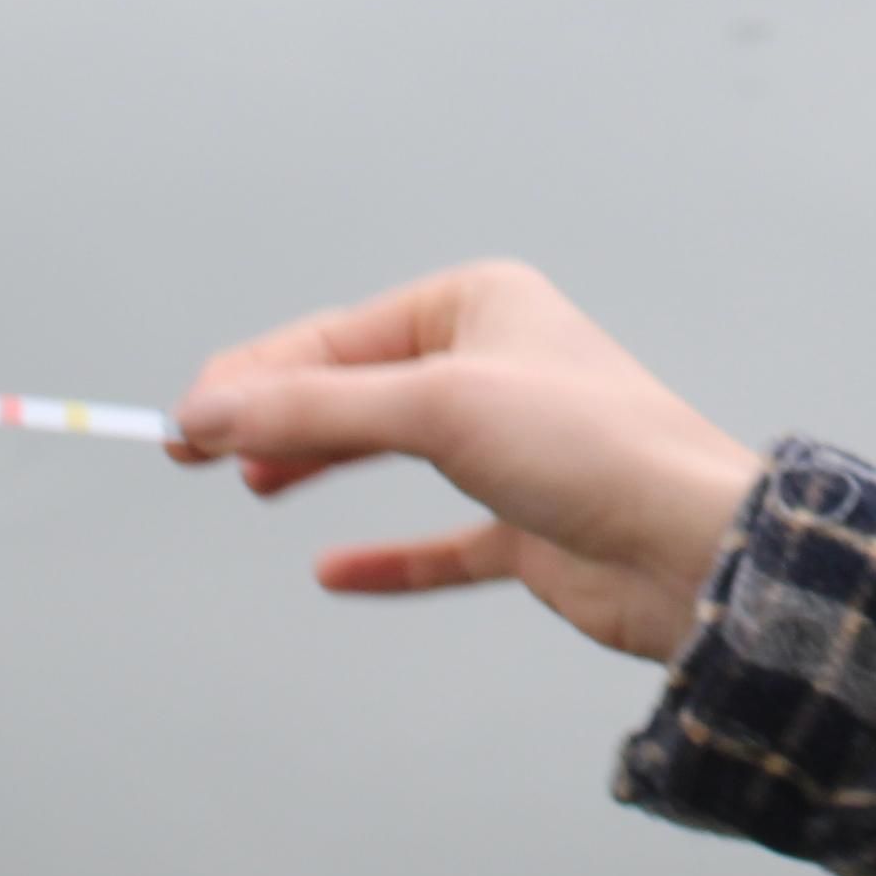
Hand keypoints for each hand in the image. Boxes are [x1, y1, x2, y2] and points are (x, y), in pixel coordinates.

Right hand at [167, 261, 765, 664]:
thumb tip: (206, 411)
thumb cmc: (588, 448)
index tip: (181, 423)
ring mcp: (513, 447)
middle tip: (193, 453)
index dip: (252, 378)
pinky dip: (389, 558)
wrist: (693, 547)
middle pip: (355, 388)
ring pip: (389, 451)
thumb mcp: (436, 408)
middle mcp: (496, 364)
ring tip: (252, 485)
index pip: (337, 337)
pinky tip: (334, 571)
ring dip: (318, 465)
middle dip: (275, 417)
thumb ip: (313, 411)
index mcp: (480, 304)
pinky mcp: (529, 527)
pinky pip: (442, 542)